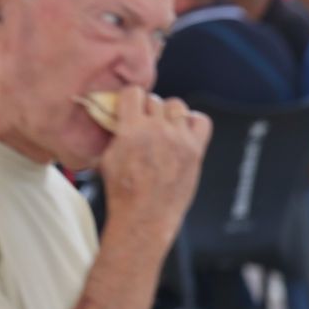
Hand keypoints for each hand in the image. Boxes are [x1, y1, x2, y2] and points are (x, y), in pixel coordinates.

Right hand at [98, 88, 210, 243]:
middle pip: (156, 100)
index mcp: (131, 128)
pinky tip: (184, 133)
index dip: (130, 99)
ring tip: (164, 129)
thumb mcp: (106, 158)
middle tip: (145, 126)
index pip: (134, 92)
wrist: (145, 216)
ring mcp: (180, 139)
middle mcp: (158, 130)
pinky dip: (194, 123)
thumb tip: (114, 118)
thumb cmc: (122, 192)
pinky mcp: (195, 150)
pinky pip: (201, 121)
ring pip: (177, 106)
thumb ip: (114, 133)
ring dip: (170, 114)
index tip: (130, 108)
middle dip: (148, 110)